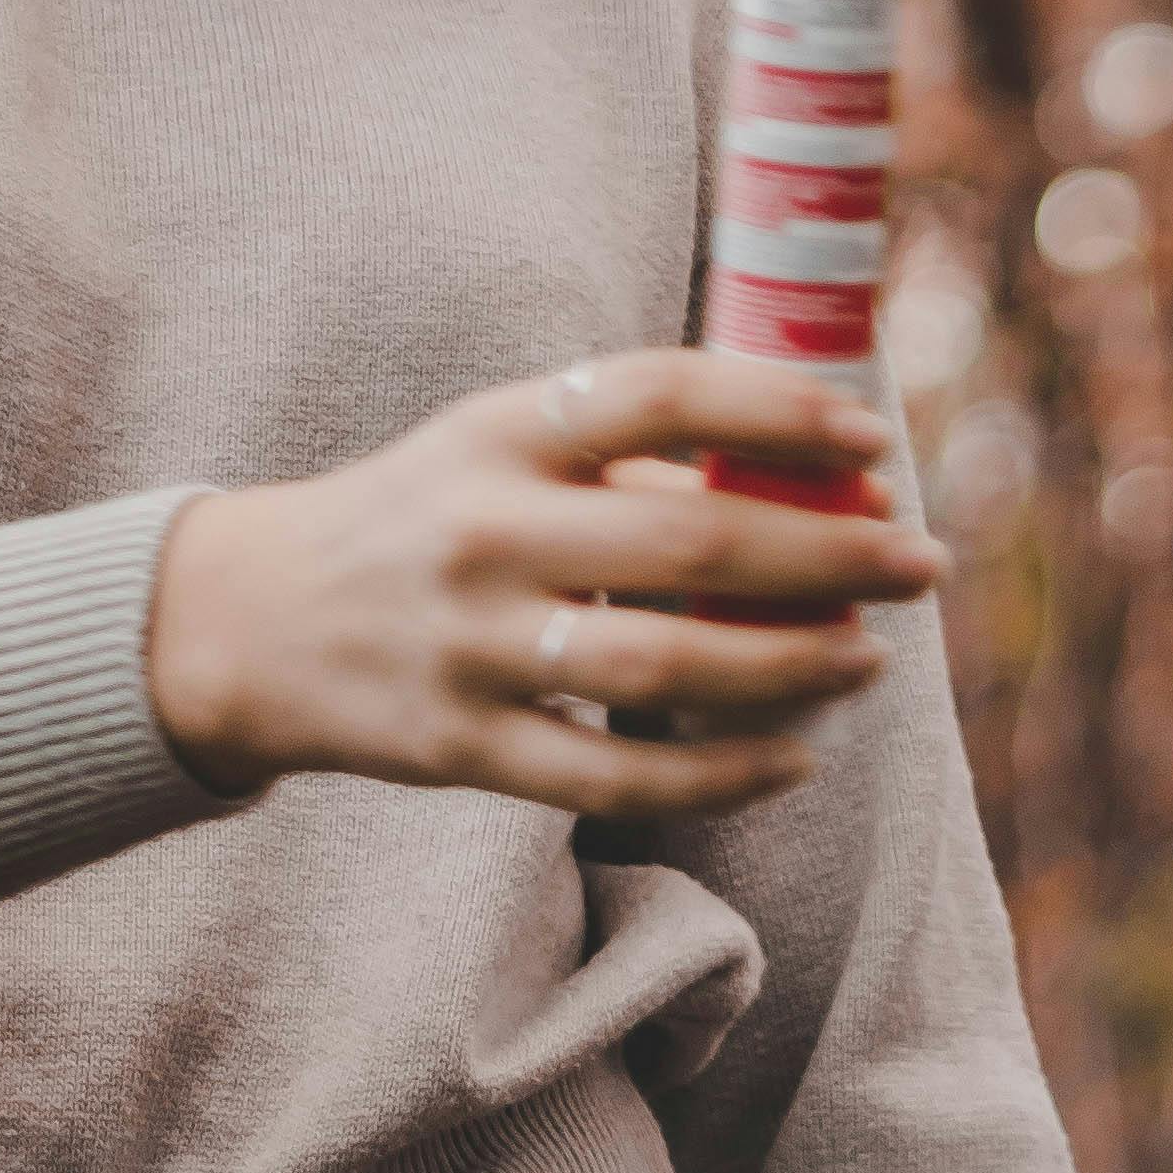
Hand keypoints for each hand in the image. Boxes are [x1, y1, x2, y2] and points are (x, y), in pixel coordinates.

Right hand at [142, 348, 948, 827]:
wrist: (252, 620)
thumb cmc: (420, 516)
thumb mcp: (496, 447)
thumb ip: (626, 456)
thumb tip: (812, 477)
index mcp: (498, 432)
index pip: (654, 394)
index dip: (774, 408)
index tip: (870, 435)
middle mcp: (483, 531)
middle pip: (685, 543)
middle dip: (827, 555)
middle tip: (920, 562)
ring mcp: (471, 647)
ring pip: (662, 671)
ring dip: (789, 668)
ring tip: (867, 658)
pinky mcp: (463, 749)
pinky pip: (614, 778)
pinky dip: (719, 775)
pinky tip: (792, 757)